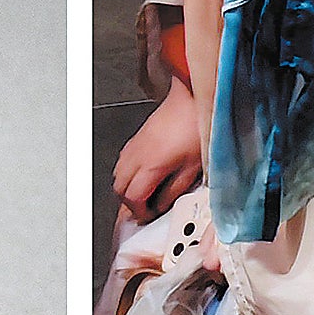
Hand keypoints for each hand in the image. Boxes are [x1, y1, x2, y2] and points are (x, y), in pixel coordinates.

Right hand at [113, 81, 202, 221]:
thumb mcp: (193, 168)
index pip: (132, 198)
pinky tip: (143, 174)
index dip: (140, 212)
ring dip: (127, 188)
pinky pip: (123, 162)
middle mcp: (137, 156)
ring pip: (117, 175)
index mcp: (151, 166)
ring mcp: (134, 146)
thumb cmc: (196, 128)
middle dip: (129, 203)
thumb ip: (174, 190)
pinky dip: (128, 174)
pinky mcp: (136, 138)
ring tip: (144, 193)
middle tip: (145, 208)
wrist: (193, 99)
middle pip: (119, 189)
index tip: (150, 215)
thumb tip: (162, 204)